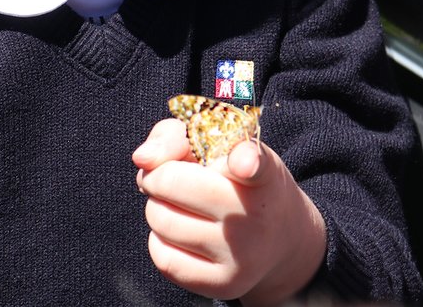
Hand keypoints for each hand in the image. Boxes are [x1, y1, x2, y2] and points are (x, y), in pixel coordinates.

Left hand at [132, 118, 324, 304]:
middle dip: (157, 176)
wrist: (280, 238)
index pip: (255, 165)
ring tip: (179, 205)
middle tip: (168, 177)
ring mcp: (242, 256)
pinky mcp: (224, 285)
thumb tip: (142, 159)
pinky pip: (163, 258)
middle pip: (173, 183)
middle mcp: (257, 217)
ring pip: (161, 220)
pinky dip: (160, 239)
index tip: (243, 162)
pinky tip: (181, 232)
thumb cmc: (237, 179)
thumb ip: (176, 137)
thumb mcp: (219, 145)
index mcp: (263, 174)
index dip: (246, 160)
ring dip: (157, 206)